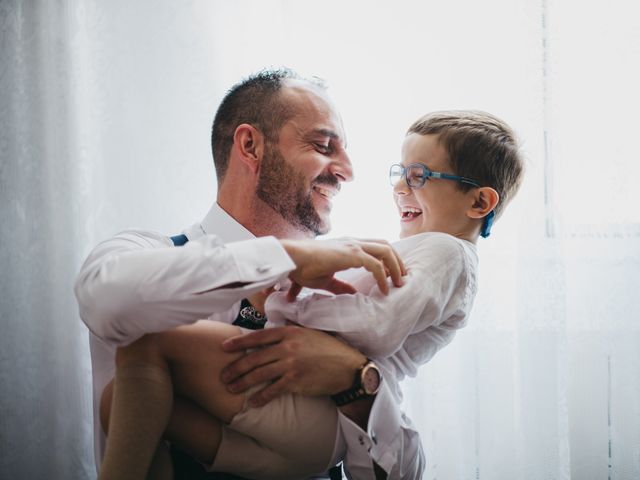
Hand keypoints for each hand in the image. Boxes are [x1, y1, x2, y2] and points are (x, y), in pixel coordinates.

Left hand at [220, 326, 365, 406]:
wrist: (348, 366)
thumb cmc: (328, 348)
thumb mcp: (309, 332)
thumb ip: (289, 331)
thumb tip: (272, 329)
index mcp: (289, 332)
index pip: (258, 337)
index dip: (239, 343)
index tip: (224, 347)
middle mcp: (288, 347)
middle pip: (254, 357)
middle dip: (236, 367)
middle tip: (223, 375)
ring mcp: (292, 364)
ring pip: (260, 374)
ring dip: (242, 383)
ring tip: (231, 388)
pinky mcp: (296, 381)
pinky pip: (273, 390)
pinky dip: (261, 397)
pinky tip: (252, 402)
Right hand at [280, 238, 405, 299]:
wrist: (291, 259)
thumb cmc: (303, 268)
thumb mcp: (325, 280)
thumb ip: (339, 286)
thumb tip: (351, 294)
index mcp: (348, 245)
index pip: (375, 246)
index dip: (387, 259)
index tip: (392, 275)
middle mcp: (353, 242)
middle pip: (385, 245)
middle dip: (398, 261)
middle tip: (402, 278)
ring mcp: (353, 246)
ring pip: (386, 251)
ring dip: (396, 266)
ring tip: (399, 283)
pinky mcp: (352, 254)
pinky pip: (376, 265)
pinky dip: (384, 277)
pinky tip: (384, 289)